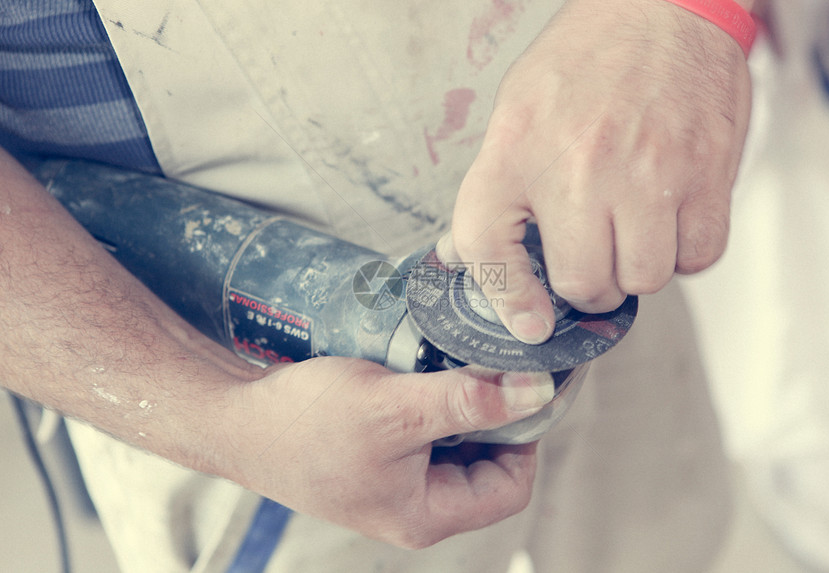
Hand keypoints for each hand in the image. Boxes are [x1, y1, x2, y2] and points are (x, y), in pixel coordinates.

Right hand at [219, 358, 549, 547]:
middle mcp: (415, 508)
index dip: (526, 435)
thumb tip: (536, 392)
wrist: (235, 419)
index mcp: (425, 515)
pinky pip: (426, 433)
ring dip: (463, 404)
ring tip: (452, 365)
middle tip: (488, 367)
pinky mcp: (380, 458)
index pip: (509, 486)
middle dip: (493, 415)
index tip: (522, 386)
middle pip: (486, 465)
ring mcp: (396, 484)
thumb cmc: (304, 423)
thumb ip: (468, 400)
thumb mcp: (395, 407)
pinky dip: (435, 402)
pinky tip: (423, 372)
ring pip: (456, 445)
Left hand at [448, 0, 752, 341]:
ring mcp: (648, 173)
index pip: (488, 250)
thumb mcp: (514, 114)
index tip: (528, 322)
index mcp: (518, 149)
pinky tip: (669, 221)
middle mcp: (580, 167)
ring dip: (635, 270)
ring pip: (643, 279)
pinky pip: (699, 257)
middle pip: (582, 283)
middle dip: (584, 286)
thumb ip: (493, 191)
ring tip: (631, 234)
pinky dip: (684, 254)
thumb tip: (464, 255)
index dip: (508, 300)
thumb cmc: (586, 60)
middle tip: (589, 260)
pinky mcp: (706, 174)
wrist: (661, 6)